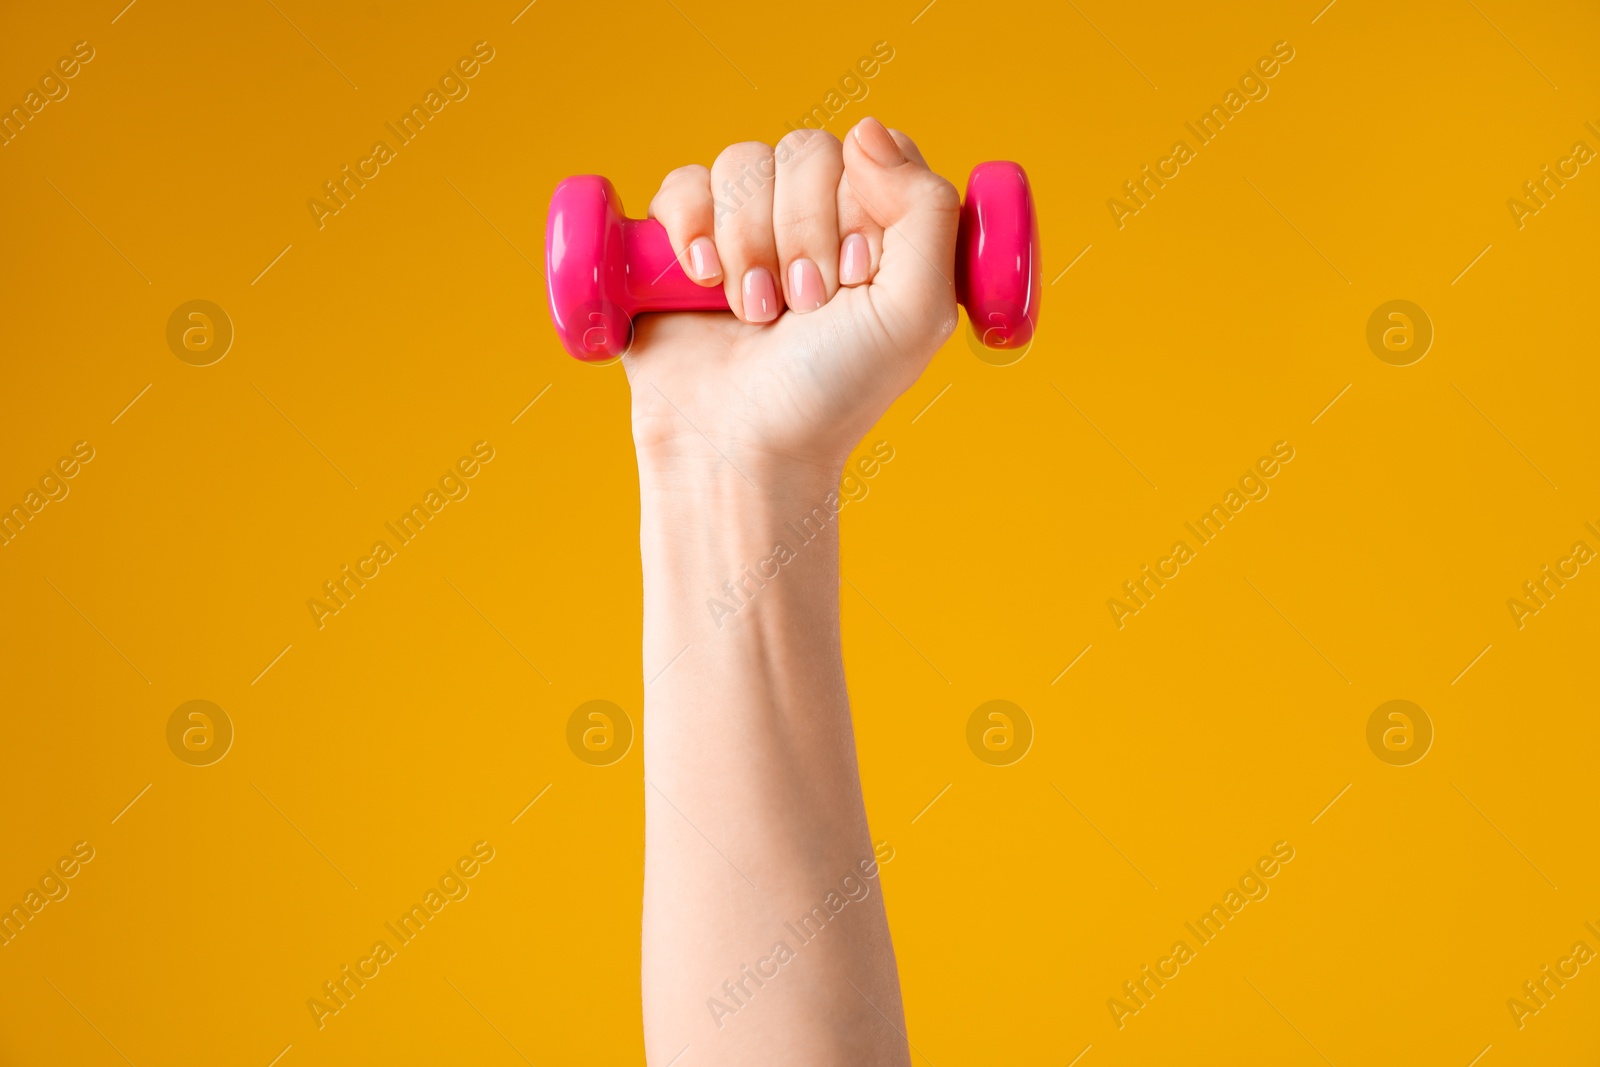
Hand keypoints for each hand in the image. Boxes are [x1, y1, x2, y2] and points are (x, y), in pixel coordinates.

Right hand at [623, 118, 960, 479]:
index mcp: (878, 229)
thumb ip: (926, 210)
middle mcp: (813, 220)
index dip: (860, 204)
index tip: (858, 274)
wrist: (742, 448)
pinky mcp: (683, 242)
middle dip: (802, 233)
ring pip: (743, 163)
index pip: (872, 151)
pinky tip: (703, 283)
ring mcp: (746, 227)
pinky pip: (683, 184)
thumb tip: (868, 131)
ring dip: (750, 243)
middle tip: (805, 306)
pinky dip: (693, 228)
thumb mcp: (916, 310)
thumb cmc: (834, 394)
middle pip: (806, 150)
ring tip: (756, 313)